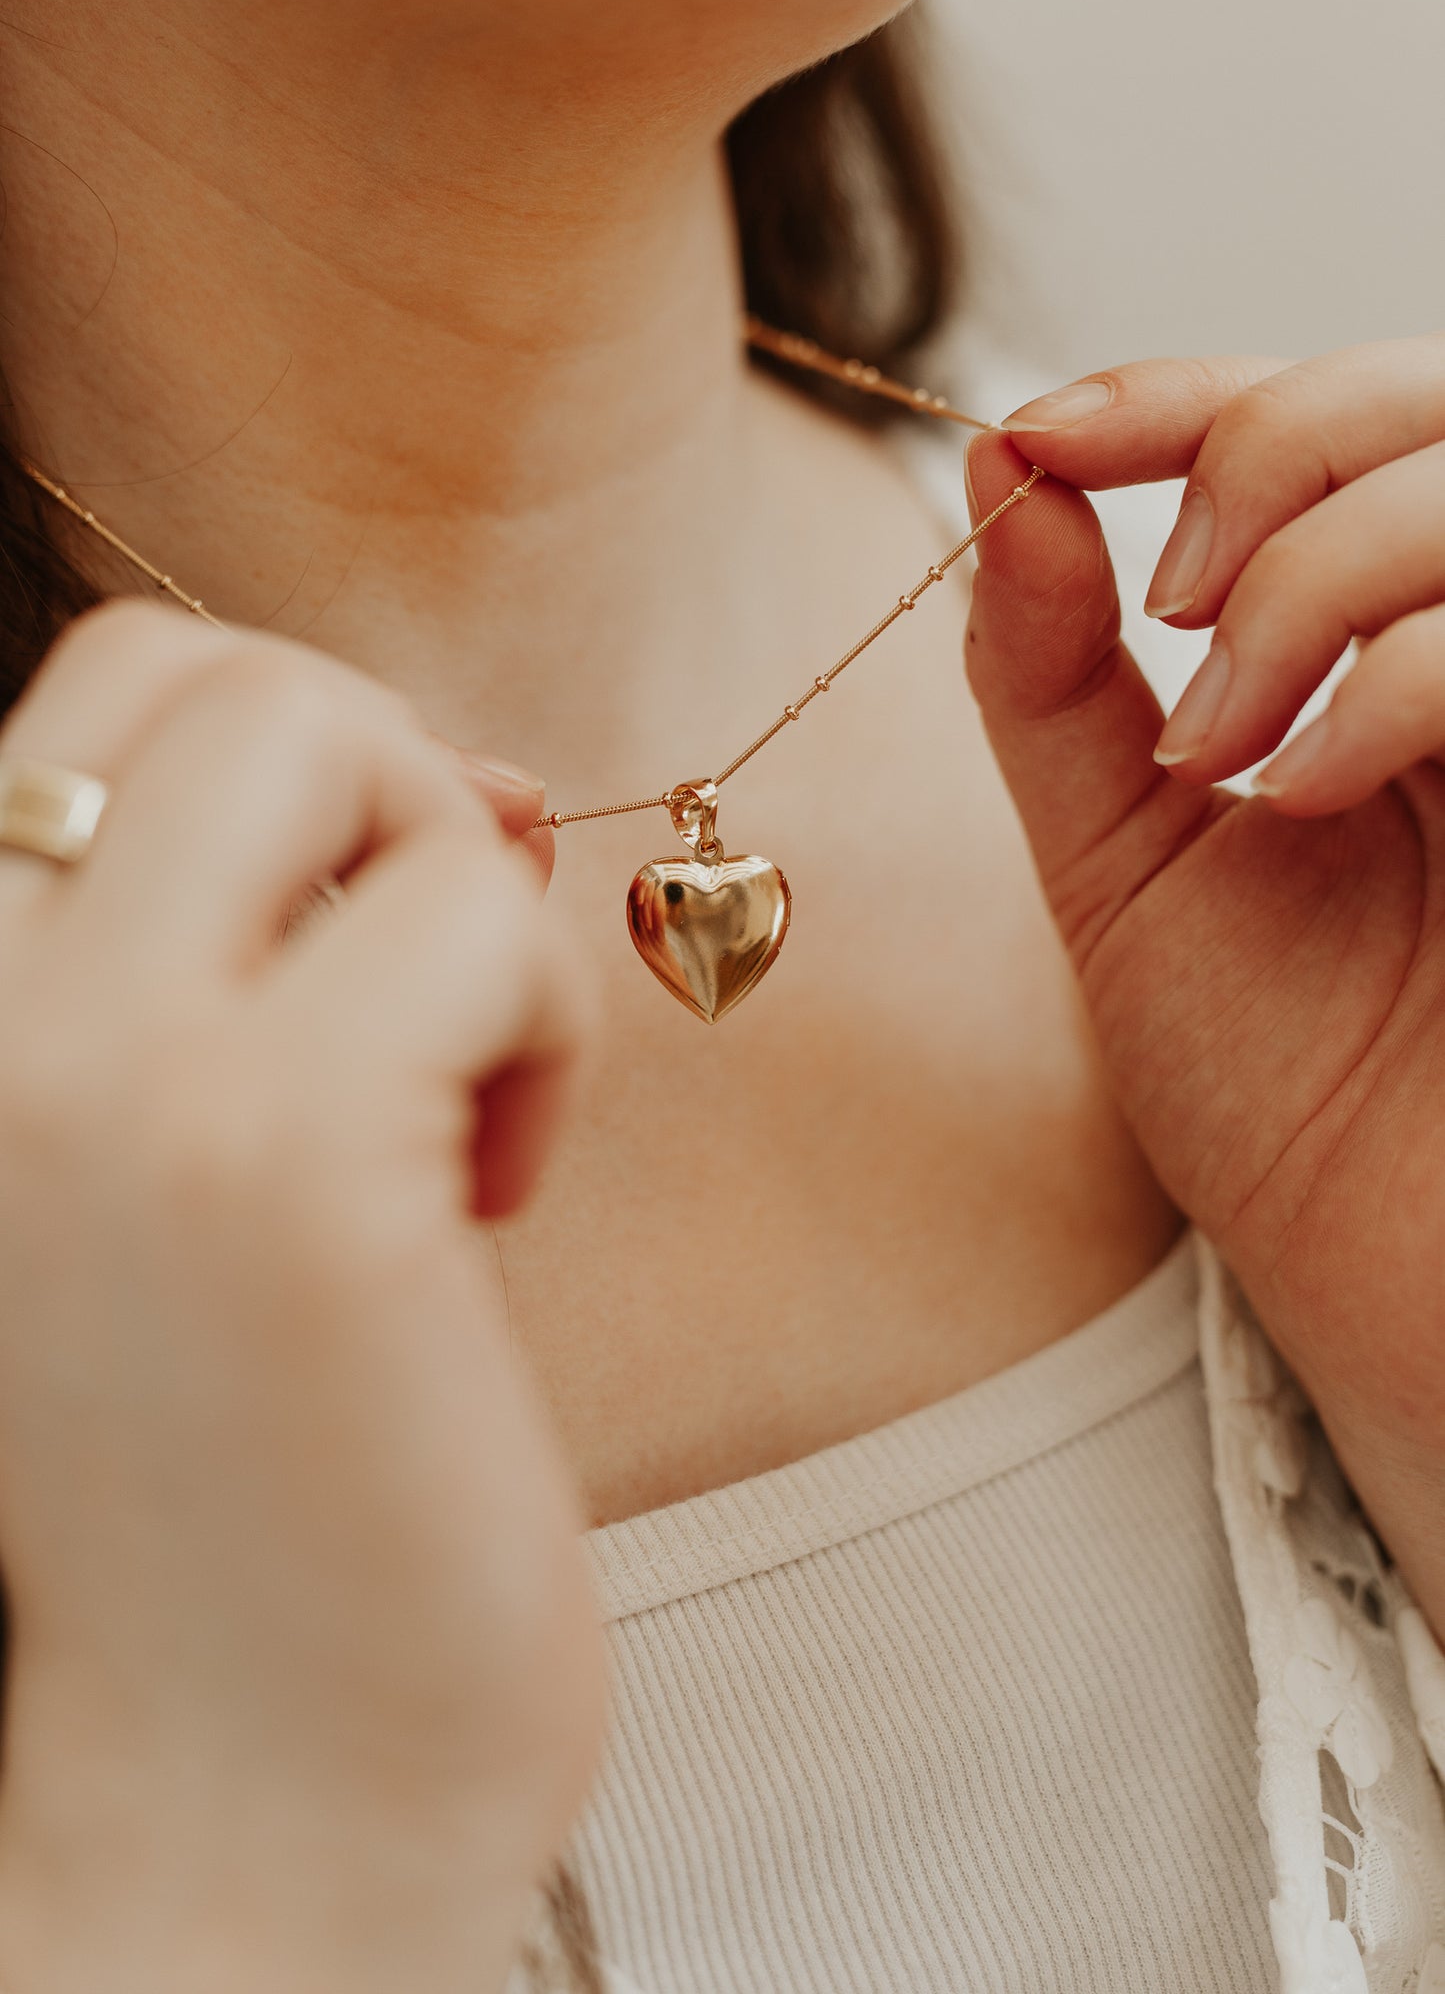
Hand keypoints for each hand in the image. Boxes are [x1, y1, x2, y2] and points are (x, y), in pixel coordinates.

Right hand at [0, 604, 601, 1993]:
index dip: (287, 753)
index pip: (103, 691)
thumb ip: (275, 950)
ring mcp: (110, 1079)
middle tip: (424, 978)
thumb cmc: (247, 1471)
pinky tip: (499, 1194)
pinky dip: (540, 1023)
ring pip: (333, 741)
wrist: (246, 1789)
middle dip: (377, 777)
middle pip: (215, 673)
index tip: (373, 907)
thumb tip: (468, 779)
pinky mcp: (284, 1162)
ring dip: (461, 896)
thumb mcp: (198, 1160)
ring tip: (464, 1100)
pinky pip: (479, 918)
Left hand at [965, 335, 1444, 1632]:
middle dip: (1263, 460)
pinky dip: (1402, 674)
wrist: (1383, 1261)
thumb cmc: (1269, 1074)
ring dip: (1322, 572)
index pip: (1299, 415)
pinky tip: (1310, 788)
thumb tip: (1001, 468)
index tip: (1039, 435)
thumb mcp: (1114, 853)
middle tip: (1167, 617)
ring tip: (1224, 738)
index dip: (1173, 390)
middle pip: (1413, 396)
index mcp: (1364, 633)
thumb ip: (1050, 667)